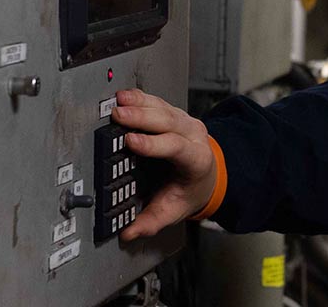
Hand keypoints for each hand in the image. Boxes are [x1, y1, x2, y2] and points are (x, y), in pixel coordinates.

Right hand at [110, 89, 216, 240]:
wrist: (208, 174)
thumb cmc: (190, 189)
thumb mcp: (175, 209)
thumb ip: (152, 222)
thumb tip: (128, 232)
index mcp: (196, 160)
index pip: (176, 148)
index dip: (153, 144)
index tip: (131, 141)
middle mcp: (193, 137)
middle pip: (168, 122)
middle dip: (142, 117)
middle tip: (118, 115)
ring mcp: (185, 122)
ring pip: (163, 108)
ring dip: (139, 104)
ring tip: (119, 101)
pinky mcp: (174, 114)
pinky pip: (158, 102)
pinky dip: (141, 98)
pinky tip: (125, 95)